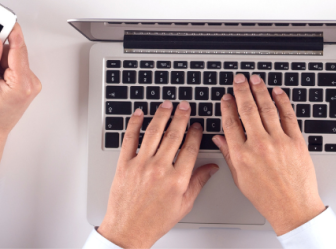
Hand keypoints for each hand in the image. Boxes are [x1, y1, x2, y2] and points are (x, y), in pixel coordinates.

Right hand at [0, 23, 41, 177]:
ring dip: (0, 64)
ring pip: (14, 59)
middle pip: (15, 53)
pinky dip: (3, 70)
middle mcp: (31, 84)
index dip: (11, 32)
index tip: (6, 19)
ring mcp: (31, 85)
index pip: (18, 49)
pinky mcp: (27, 85)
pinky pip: (14, 67)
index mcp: (21, 85)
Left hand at [98, 102, 218, 247]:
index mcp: (177, 180)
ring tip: (167, 105)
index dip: (195, 133)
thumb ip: (198, 182)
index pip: (190, 148)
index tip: (197, 124)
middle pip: (173, 135)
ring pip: (153, 133)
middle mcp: (159, 169)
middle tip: (184, 106)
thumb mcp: (184, 204)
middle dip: (181, 117)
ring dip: (161, 115)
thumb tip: (212, 168)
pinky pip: (129, 139)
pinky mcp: (124, 165)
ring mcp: (140, 165)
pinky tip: (139, 114)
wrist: (129, 230)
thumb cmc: (155, 221)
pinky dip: (134, 124)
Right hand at [212, 74, 325, 234]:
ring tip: (256, 80)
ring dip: (260, 91)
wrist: (293, 207)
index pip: (231, 123)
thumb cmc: (267, 197)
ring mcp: (279, 142)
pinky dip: (282, 102)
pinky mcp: (296, 142)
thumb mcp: (240, 178)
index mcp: (242, 155)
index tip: (226, 97)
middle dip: (242, 91)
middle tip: (239, 79)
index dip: (227, 107)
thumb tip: (219, 138)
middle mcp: (259, 145)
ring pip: (267, 109)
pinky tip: (277, 93)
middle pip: (247, 110)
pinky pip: (288, 116)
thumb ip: (229, 155)